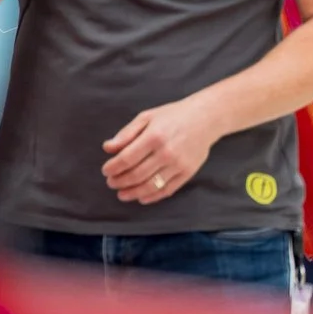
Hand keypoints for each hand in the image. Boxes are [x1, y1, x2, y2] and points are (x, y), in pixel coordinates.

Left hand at [101, 96, 225, 203]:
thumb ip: (126, 133)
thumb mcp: (147, 117)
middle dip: (119, 181)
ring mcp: (178, 164)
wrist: (206, 118)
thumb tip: (107, 148)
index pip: (126, 159)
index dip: (112, 168)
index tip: (106, 170)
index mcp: (154, 137)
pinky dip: (152, 197)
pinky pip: (167, 190)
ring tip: (122, 194)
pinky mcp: (188, 172)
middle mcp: (166, 153)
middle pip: (136, 175)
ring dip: (132, 193)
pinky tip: (141, 197)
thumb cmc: (173, 116)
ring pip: (150, 186)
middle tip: (111, 182)